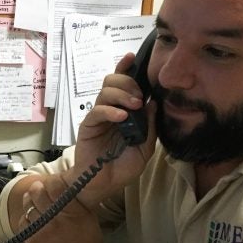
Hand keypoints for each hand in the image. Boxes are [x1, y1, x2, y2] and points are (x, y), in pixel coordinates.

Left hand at [21, 175, 103, 242]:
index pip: (57, 186)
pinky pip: (23, 222)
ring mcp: (43, 228)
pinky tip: (31, 220)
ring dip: (28, 201)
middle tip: (37, 189)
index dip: (50, 182)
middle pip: (38, 193)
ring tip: (31, 201)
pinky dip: (25, 218)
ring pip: (28, 205)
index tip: (50, 184)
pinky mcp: (32, 240)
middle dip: (36, 189)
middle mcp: (58, 217)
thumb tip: (69, 193)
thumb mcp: (91, 224)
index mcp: (76, 212)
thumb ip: (79, 207)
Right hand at [63, 52, 156, 209]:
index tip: (133, 57)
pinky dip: (110, 110)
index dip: (125, 68)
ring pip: (105, 92)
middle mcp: (110, 110)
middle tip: (138, 97)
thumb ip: (150, 127)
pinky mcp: (88, 126)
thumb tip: (154, 103)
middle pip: (111, 81)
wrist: (102, 185)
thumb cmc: (121, 168)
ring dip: (121, 94)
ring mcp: (98, 117)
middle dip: (127, 82)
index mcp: (123, 111)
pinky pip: (97, 110)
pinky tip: (122, 118)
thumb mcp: (145, 148)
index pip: (123, 84)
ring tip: (133, 106)